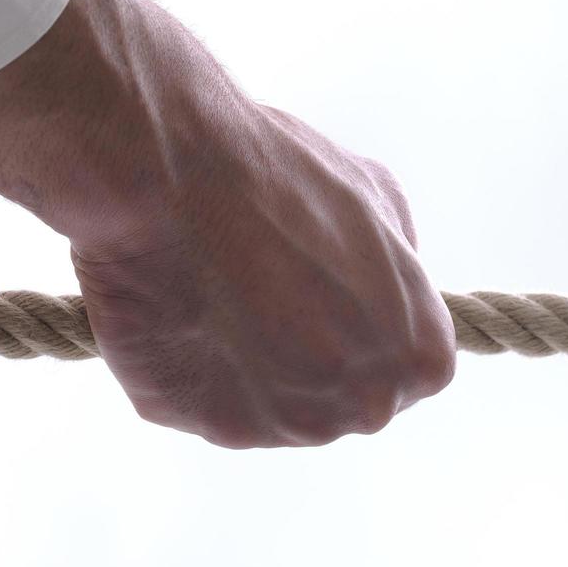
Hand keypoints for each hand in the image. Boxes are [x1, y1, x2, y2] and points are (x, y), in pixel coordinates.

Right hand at [0, 0, 454, 447]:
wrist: (158, 153)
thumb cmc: (253, 151)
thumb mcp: (358, 185)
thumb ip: (381, 238)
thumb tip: (389, 252)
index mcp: (419, 340)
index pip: (397, 364)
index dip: (337, 324)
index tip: (290, 289)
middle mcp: (365, 392)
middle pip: (325, 393)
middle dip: (284, 349)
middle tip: (229, 286)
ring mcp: (284, 415)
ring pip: (251, 403)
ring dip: (218, 355)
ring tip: (183, 281)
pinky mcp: (200, 414)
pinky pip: (188, 403)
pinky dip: (164, 363)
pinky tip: (148, 298)